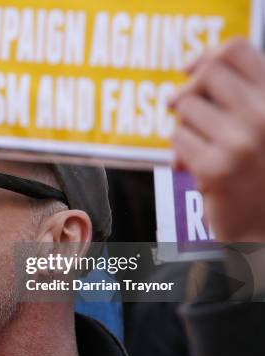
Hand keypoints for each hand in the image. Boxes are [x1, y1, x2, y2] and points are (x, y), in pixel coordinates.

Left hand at [170, 38, 264, 241]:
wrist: (264, 228)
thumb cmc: (261, 172)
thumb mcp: (263, 125)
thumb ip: (240, 95)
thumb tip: (192, 66)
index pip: (236, 51)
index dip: (207, 55)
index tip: (191, 69)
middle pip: (205, 74)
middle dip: (190, 92)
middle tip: (186, 111)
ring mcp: (241, 143)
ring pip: (185, 106)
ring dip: (185, 125)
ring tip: (200, 146)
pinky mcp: (215, 169)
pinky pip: (177, 138)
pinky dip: (179, 151)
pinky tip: (194, 168)